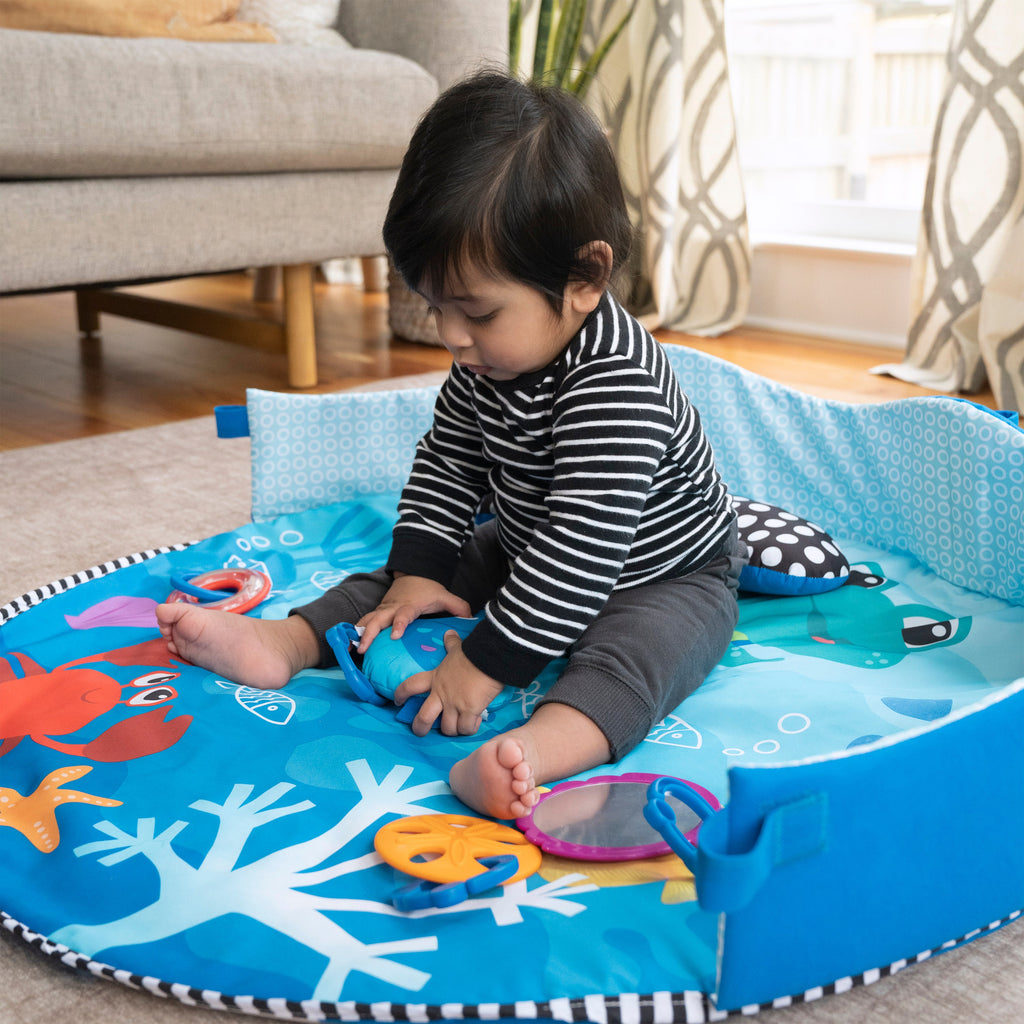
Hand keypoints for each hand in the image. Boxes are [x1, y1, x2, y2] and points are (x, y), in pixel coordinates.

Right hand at [355, 573, 470, 652]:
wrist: (412, 573)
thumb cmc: (429, 589)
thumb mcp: (445, 596)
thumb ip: (458, 607)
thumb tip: (471, 620)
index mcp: (409, 605)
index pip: (403, 615)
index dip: (398, 624)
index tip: (394, 636)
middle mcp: (392, 608)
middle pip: (377, 620)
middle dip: (369, 634)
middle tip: (363, 649)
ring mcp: (383, 610)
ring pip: (366, 621)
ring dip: (358, 635)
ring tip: (351, 651)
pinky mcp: (377, 613)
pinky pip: (364, 623)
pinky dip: (355, 633)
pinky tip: (349, 647)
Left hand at [395, 630, 502, 736]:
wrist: (488, 659)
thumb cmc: (472, 653)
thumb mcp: (458, 649)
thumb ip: (451, 643)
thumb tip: (449, 633)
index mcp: (435, 678)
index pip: (411, 685)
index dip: (401, 694)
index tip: (397, 701)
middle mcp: (441, 695)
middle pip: (423, 718)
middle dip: (420, 728)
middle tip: (421, 732)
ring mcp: (454, 705)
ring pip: (447, 729)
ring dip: (453, 730)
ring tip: (458, 726)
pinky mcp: (469, 712)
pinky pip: (466, 728)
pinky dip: (470, 728)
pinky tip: (475, 722)